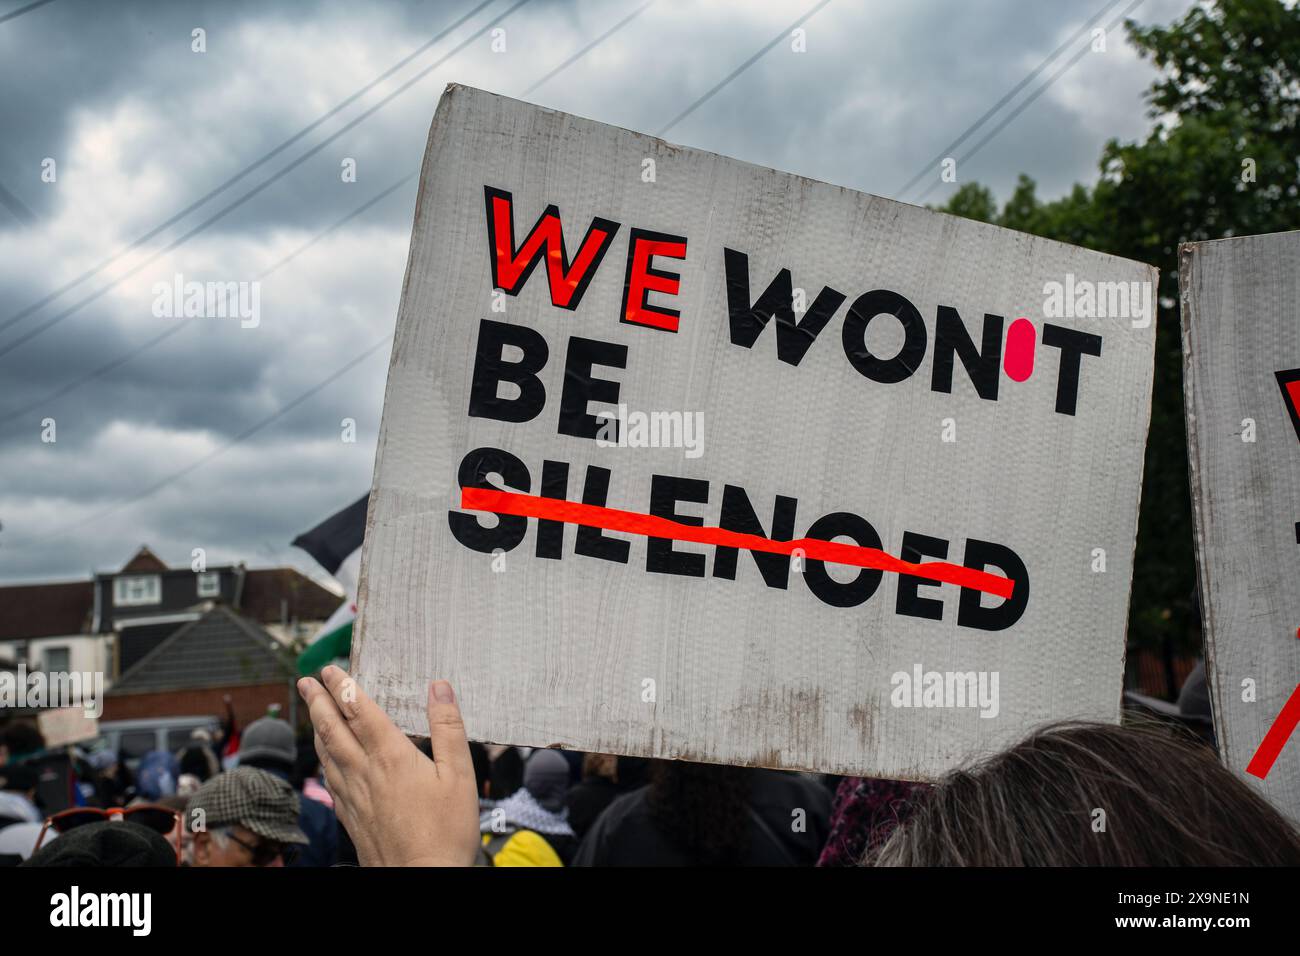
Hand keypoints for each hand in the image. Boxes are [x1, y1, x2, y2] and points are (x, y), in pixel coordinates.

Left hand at [297, 666, 480, 865]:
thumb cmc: (446, 830)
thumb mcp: (460, 774)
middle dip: (318, 701)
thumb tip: (440, 688)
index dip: (343, 686)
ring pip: (326, 753)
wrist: (423, 878)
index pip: (359, 711)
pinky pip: (330, 778)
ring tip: (312, 710)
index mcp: (391, 756)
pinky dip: (323, 759)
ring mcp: (354, 795)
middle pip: (333, 728)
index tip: (331, 669)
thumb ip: (448, 728)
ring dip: (317, 726)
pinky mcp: (351, 816)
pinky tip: (326, 758)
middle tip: (307, 681)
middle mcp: (365, 771)